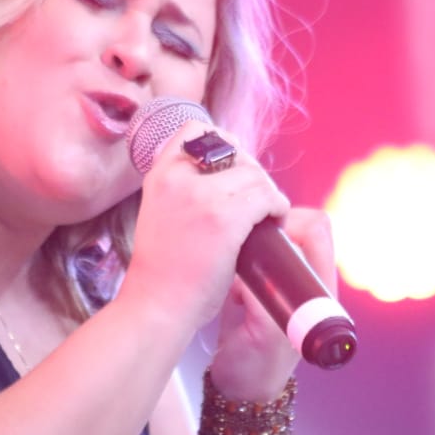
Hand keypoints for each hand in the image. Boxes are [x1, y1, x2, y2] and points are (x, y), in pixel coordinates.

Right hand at [126, 124, 290, 331]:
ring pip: (255, 174)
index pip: (196, 130)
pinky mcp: (225, 218)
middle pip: (234, 152)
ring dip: (268, 193)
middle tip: (256, 203)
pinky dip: (278, 208)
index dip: (223, 144)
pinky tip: (274, 223)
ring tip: (267, 215)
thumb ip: (183, 189)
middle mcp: (178, 178)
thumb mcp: (161, 212)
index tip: (233, 170)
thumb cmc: (164, 268)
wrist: (157, 304)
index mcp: (160, 174)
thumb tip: (226, 173)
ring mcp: (202, 196)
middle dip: (252, 174)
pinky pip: (267, 197)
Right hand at [208, 207, 337, 399]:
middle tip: (244, 243)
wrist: (238, 385)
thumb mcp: (263, 336)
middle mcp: (304, 277)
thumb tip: (250, 271)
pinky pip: (251, 248)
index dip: (291, 224)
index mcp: (319, 289)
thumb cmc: (256, 368)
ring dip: (251, 238)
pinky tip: (226, 270)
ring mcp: (282, 277)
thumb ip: (263, 301)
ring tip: (233, 256)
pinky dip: (238, 250)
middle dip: (268, 226)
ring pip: (271, 232)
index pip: (317, 231)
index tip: (264, 238)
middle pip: (295, 221)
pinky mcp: (259, 279)